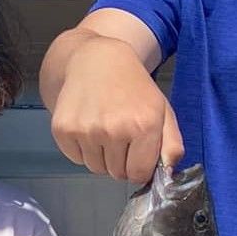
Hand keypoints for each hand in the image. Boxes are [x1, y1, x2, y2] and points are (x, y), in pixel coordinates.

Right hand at [50, 35, 181, 181]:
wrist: (96, 60)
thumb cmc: (132, 87)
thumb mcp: (162, 110)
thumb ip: (172, 145)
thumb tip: (167, 174)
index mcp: (143, 126)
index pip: (138, 175)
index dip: (138, 167)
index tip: (136, 154)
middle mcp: (113, 130)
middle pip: (116, 174)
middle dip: (120, 162)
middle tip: (120, 136)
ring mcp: (86, 130)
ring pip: (95, 168)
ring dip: (101, 156)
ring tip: (103, 129)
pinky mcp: (63, 129)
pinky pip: (76, 158)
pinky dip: (82, 149)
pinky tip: (88, 126)